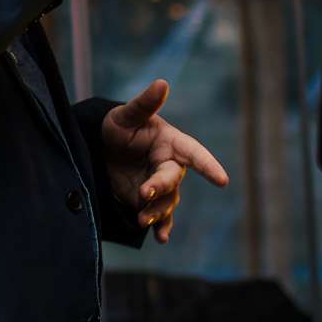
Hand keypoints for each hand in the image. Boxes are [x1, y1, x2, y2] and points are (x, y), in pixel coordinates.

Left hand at [100, 79, 229, 242]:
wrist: (100, 149)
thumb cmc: (118, 127)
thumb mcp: (127, 115)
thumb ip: (145, 104)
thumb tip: (162, 83)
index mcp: (171, 143)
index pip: (194, 153)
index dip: (208, 165)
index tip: (222, 180)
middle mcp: (170, 165)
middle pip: (173, 180)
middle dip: (160, 188)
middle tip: (143, 193)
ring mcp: (160, 185)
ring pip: (167, 202)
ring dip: (157, 213)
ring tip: (142, 220)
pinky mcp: (148, 201)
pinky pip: (159, 216)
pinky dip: (161, 227)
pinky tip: (161, 238)